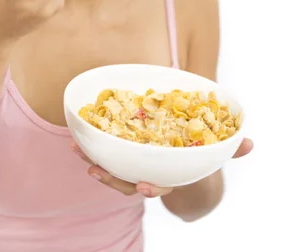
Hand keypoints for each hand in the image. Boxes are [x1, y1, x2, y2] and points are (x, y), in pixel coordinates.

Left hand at [71, 137, 253, 198]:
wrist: (180, 158)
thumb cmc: (197, 155)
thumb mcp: (213, 152)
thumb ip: (229, 149)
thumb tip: (250, 143)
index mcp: (168, 175)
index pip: (159, 186)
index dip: (150, 188)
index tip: (142, 185)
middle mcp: (147, 175)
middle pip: (127, 183)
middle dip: (111, 180)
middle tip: (96, 171)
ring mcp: (132, 166)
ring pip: (112, 173)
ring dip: (95, 163)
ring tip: (78, 152)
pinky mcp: (121, 155)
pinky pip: (105, 156)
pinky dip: (91, 149)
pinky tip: (77, 140)